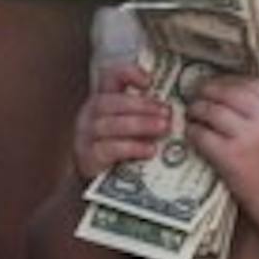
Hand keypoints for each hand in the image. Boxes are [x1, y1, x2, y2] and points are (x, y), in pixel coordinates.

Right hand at [72, 64, 169, 182]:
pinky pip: (108, 149)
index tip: (150, 82)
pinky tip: (150, 150)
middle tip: (167, 112)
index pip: (109, 76)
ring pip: (109, 124)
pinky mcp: (87, 158)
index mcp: (102, 99)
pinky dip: (132, 148)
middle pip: (110, 101)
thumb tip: (174, 108)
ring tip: (163, 128)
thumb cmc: (119, 149)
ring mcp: (85, 136)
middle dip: (142, 105)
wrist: (97, 184)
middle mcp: (90, 113)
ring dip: (140, 124)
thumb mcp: (131, 126)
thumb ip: (145, 113)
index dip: (128, 73)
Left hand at [186, 76, 258, 211]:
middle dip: (208, 90)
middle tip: (196, 93)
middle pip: (228, 93)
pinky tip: (191, 132)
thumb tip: (235, 91)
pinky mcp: (230, 156)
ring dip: (197, 109)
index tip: (216, 83)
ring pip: (212, 111)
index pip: (250, 83)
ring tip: (191, 112)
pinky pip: (203, 135)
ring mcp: (247, 137)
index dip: (229, 80)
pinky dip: (193, 130)